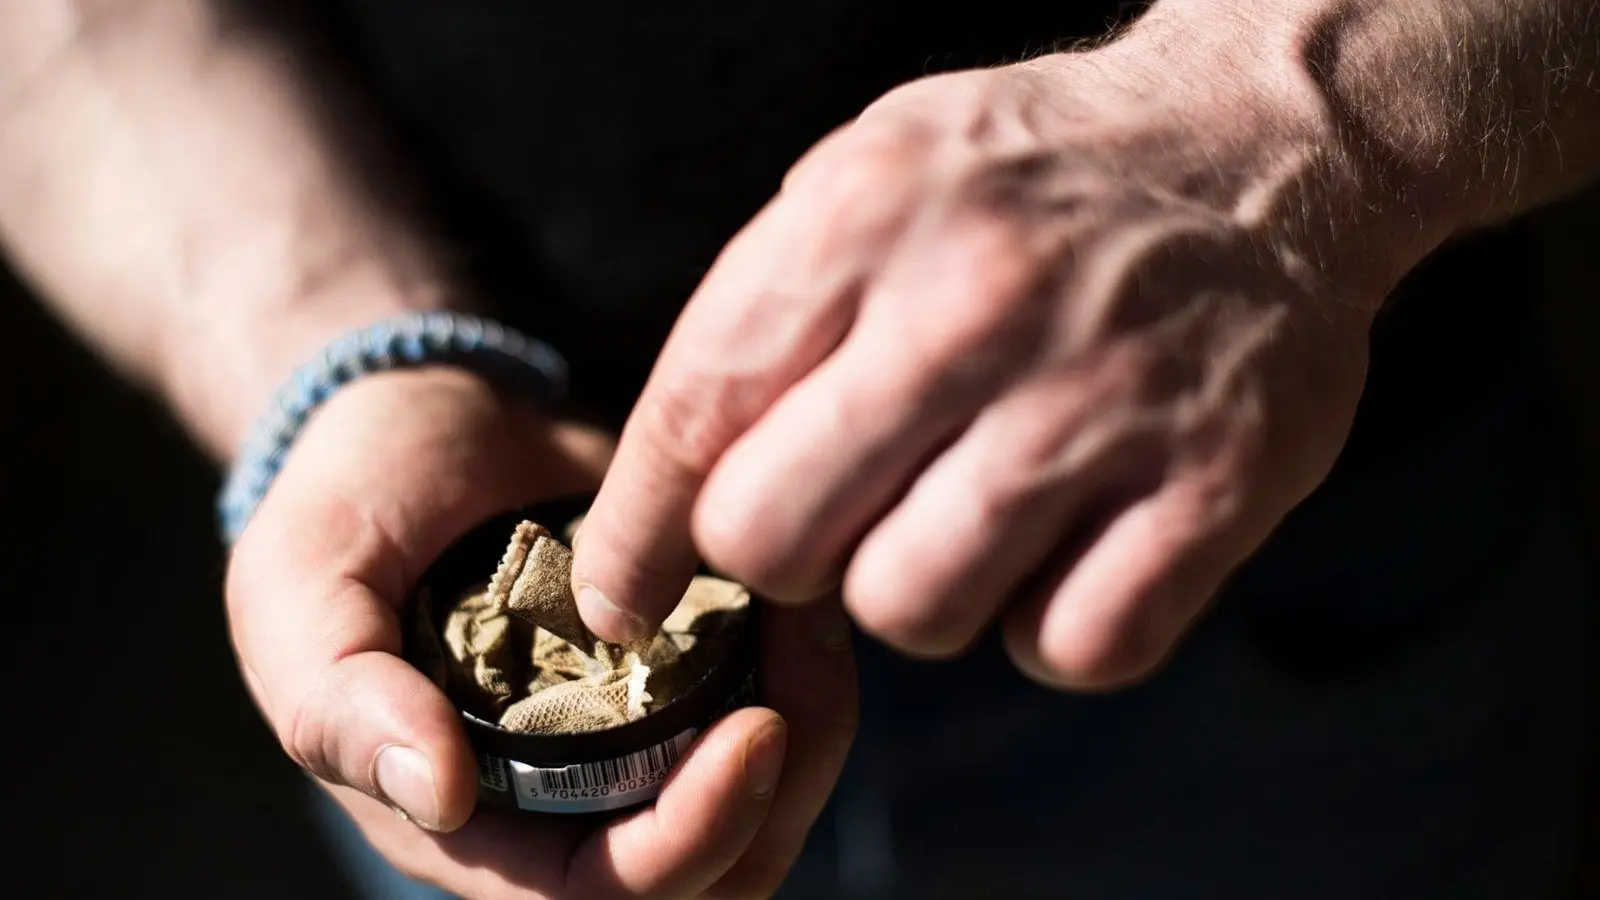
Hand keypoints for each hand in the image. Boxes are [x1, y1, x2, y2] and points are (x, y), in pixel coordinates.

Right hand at [226, 367, 856, 898]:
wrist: (418, 418)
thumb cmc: (342, 514)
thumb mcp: (299, 594)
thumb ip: (336, 700)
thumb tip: (436, 793)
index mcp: (473, 819)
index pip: (602, 890)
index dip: (691, 838)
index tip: (757, 731)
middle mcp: (566, 801)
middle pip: (712, 875)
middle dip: (781, 793)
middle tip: (810, 671)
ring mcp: (639, 737)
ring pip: (767, 809)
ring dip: (816, 735)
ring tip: (815, 625)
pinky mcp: (688, 669)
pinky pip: (782, 711)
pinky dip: (813, 674)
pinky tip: (807, 596)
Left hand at [571, 35, 1406, 686]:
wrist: (1258, 146)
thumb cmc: (1031, 182)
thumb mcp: (871, 178)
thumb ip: (765, 319)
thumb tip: (665, 503)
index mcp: (866, 216)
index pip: (691, 415)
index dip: (635, 537)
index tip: (621, 596)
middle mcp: (976, 305)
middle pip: (776, 539)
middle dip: (782, 555)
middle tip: (838, 515)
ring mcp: (1103, 399)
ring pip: (914, 610)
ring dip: (919, 589)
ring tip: (964, 513)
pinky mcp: (1216, 483)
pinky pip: (1071, 648)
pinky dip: (1049, 626)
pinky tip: (1060, 551)